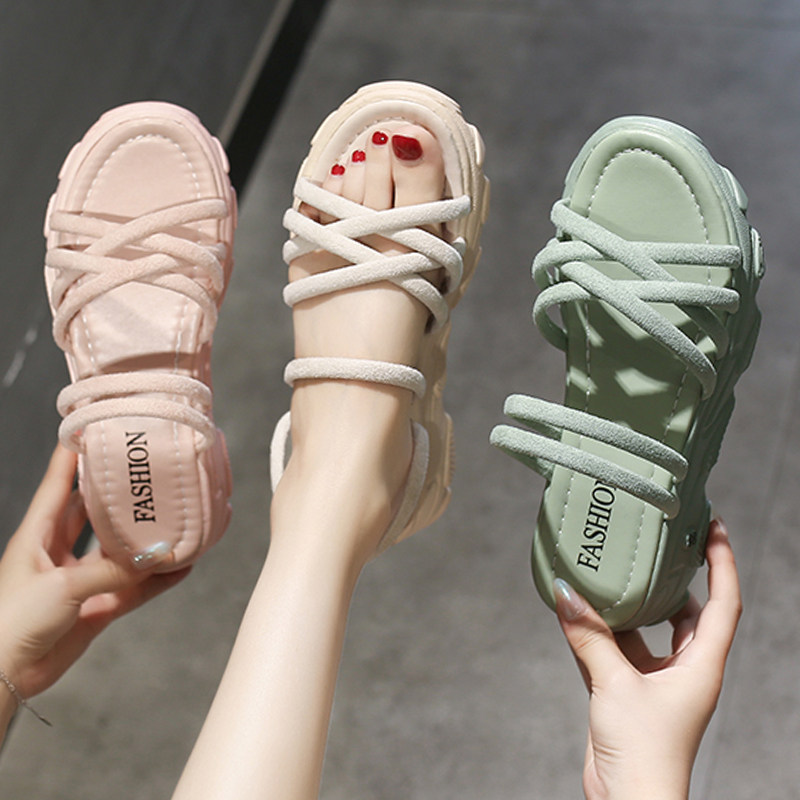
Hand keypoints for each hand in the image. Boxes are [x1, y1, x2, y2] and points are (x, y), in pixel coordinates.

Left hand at [0, 444, 188, 701]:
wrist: (3, 677)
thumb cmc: (11, 622)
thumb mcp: (62, 587)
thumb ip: (112, 571)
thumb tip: (157, 557)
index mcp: (37, 534)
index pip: (58, 483)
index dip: (73, 455)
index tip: (94, 426)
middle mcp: (59, 551)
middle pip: (94, 512)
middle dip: (119, 496)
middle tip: (149, 476)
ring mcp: (79, 579)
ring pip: (120, 551)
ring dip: (145, 541)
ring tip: (176, 522)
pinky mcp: (95, 607)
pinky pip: (133, 588)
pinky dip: (157, 580)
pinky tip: (180, 568)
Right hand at [554, 519, 740, 799]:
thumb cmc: (644, 751)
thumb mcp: (615, 685)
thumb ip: (589, 636)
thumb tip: (565, 592)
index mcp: (702, 665)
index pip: (723, 602)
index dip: (722, 561)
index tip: (712, 526)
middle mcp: (686, 669)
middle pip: (688, 611)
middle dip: (676, 577)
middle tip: (658, 541)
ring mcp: (658, 682)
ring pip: (649, 630)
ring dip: (633, 604)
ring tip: (614, 569)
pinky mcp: (631, 693)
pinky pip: (619, 650)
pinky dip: (603, 630)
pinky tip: (582, 610)